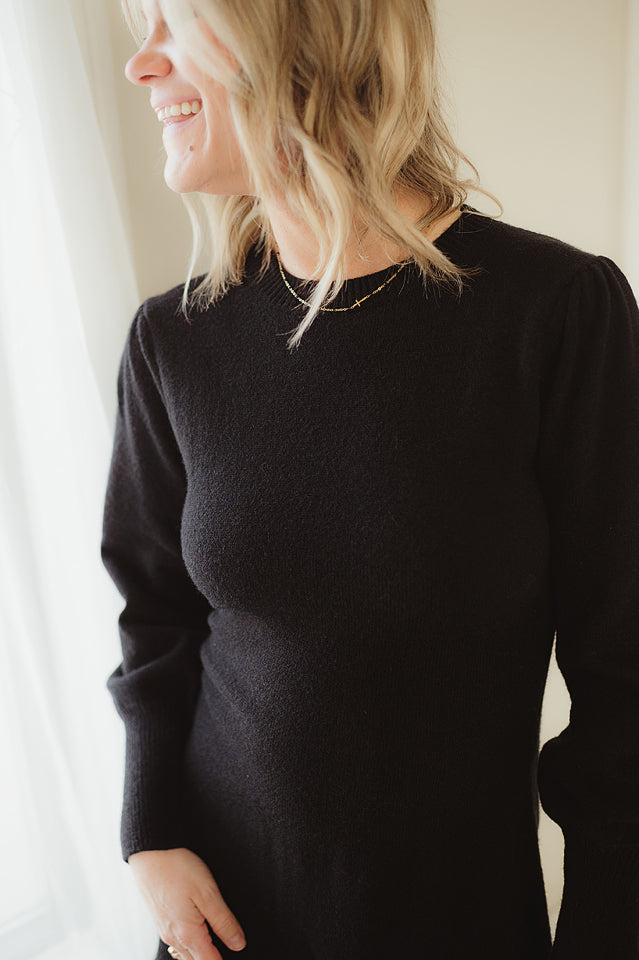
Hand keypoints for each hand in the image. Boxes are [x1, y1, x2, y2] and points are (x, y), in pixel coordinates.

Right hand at [128, 847, 246, 958]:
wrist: (150, 852)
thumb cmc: (177, 868)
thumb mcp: (208, 893)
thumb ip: (224, 922)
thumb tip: (238, 945)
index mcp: (188, 935)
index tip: (237, 952)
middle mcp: (174, 937)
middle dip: (213, 958)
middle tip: (229, 945)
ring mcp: (165, 929)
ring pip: (187, 952)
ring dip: (202, 951)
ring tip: (217, 939)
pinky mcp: (161, 918)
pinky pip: (178, 940)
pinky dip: (191, 941)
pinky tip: (200, 926)